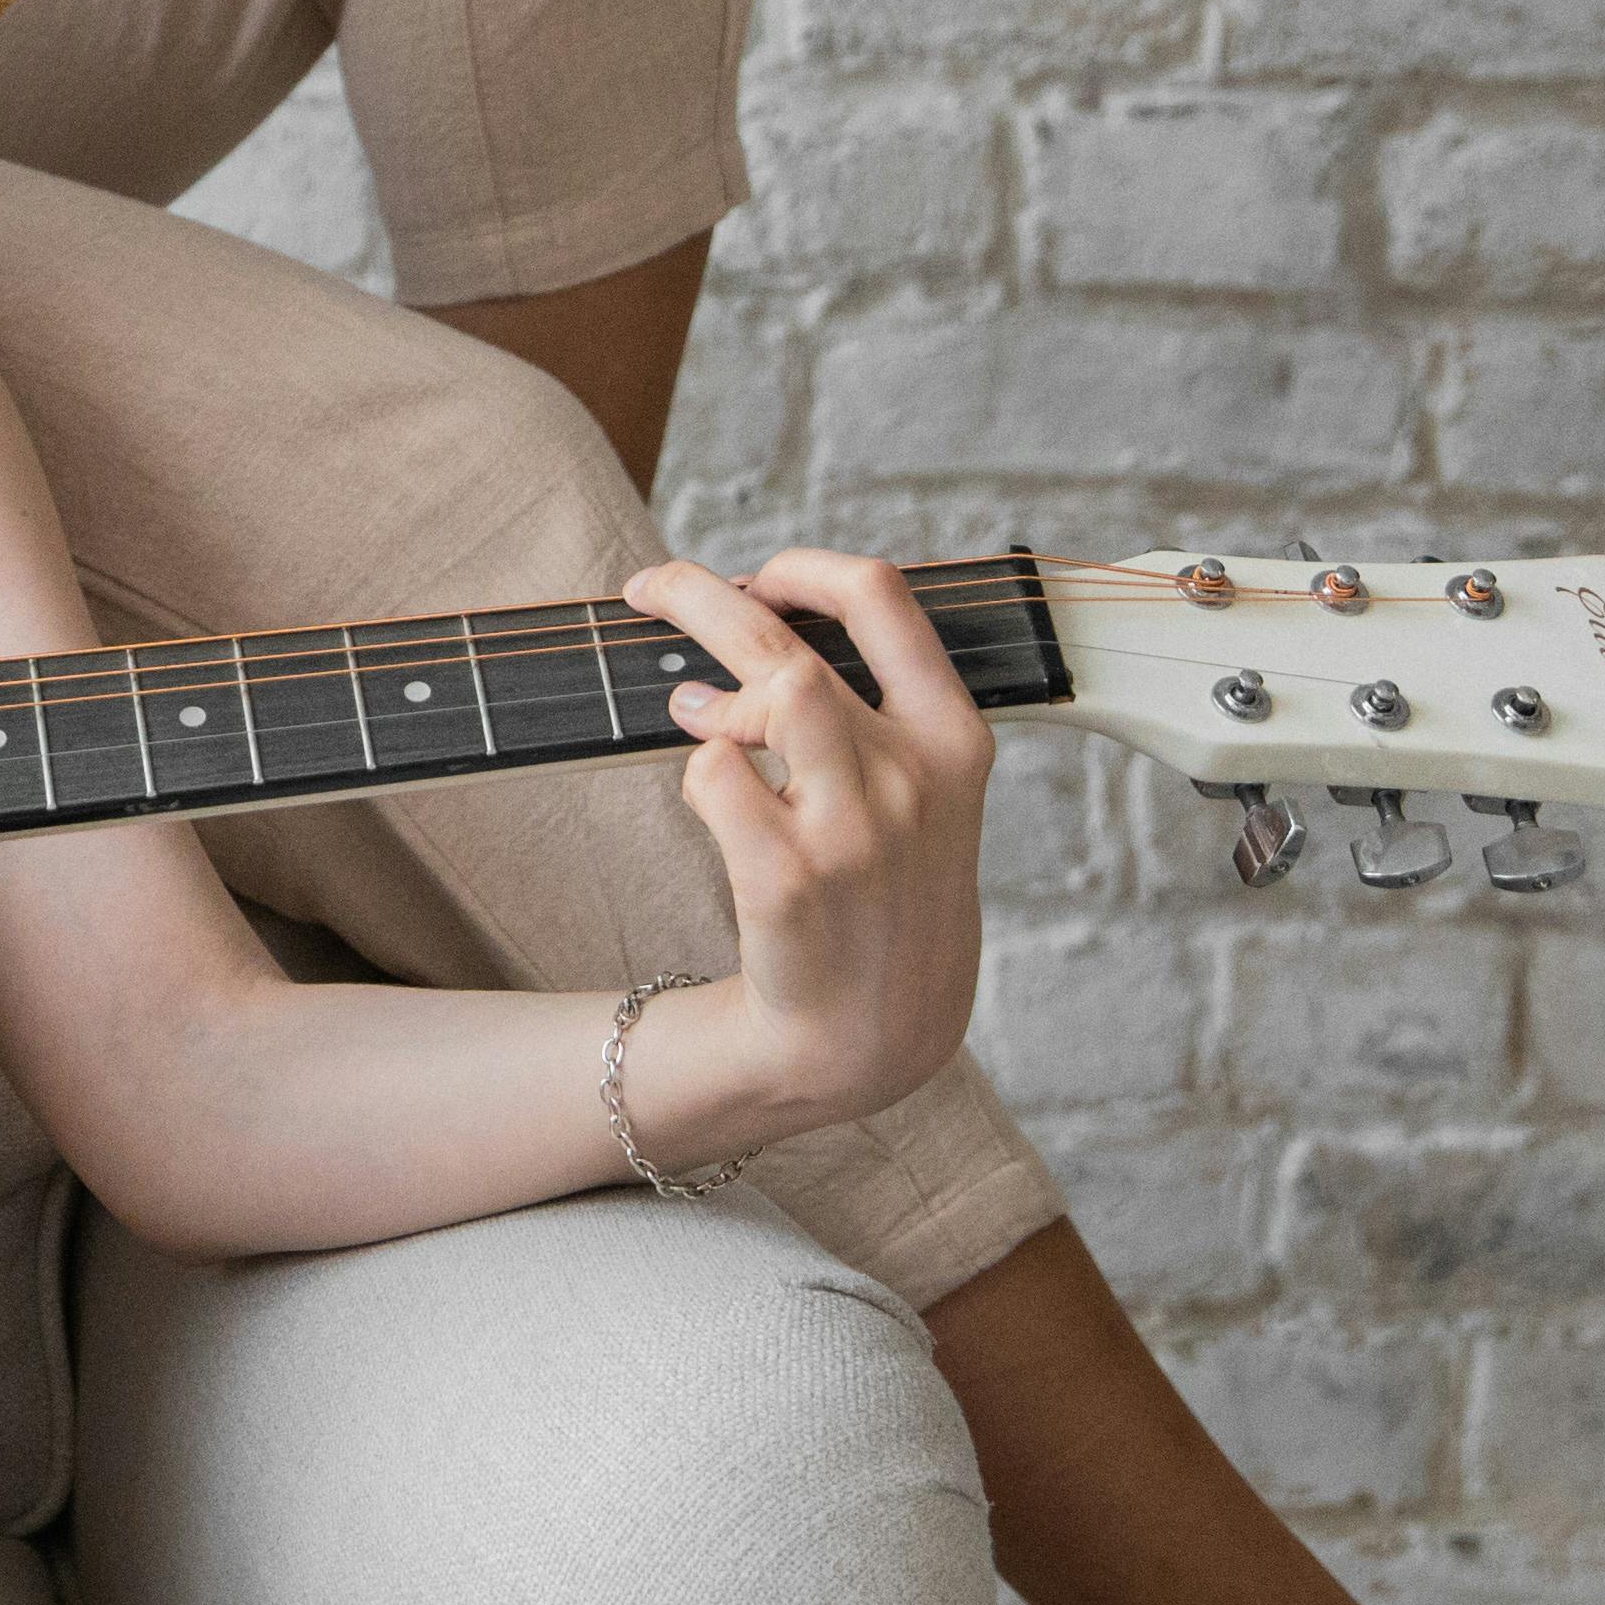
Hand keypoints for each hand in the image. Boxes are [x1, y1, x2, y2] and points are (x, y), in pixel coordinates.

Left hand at [617, 548, 995, 1157]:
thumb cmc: (886, 900)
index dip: (802, 568)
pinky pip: (713, 777)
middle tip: (649, 588)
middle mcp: (912, 777)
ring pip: (773, 692)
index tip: (755, 577)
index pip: (884, 597)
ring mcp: (854, 829)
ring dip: (705, 686)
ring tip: (683, 706)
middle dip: (701, 596)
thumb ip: (876, 716)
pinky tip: (712, 800)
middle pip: (794, 642)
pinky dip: (697, 772)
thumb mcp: (927, 801)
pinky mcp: (789, 879)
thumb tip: (766, 623)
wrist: (873, 1035)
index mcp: (955, 741)